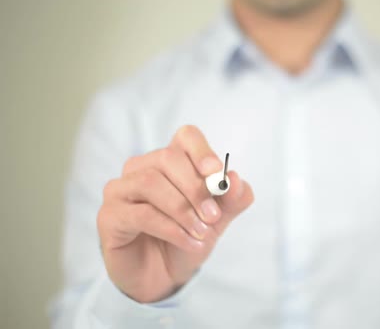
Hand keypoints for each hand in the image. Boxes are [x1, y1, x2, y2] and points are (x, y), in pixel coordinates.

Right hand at [97, 125, 253, 302]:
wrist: (164, 277)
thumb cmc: (187, 238)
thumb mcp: (217, 220)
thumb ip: (231, 199)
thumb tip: (235, 179)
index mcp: (171, 161)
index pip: (186, 137)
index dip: (202, 150)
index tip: (216, 173)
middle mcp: (142, 168)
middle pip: (168, 158)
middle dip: (196, 188)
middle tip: (213, 216)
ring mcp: (121, 189)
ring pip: (151, 183)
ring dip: (183, 210)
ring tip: (202, 233)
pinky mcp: (109, 215)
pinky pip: (141, 214)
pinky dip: (171, 229)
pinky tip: (189, 242)